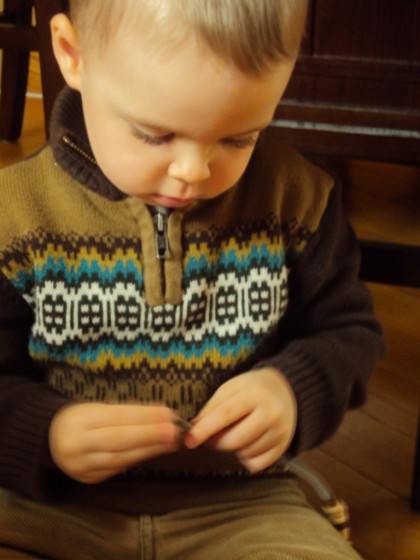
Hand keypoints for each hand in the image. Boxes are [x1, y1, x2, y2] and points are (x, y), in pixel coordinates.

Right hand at [49, 402, 180, 483]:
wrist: (51, 439)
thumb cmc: (82, 418)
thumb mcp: (96, 408)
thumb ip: (127, 412)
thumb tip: (163, 414)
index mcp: (79, 420)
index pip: (117, 417)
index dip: (144, 416)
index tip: (168, 413)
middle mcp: (77, 445)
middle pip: (119, 440)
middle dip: (150, 435)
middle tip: (176, 431)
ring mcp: (82, 466)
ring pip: (122, 458)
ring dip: (150, 449)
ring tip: (172, 442)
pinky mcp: (89, 479)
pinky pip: (119, 468)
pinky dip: (139, 458)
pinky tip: (155, 451)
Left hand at [184, 368, 296, 472]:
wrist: (286, 390)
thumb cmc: (252, 388)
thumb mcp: (231, 388)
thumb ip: (212, 407)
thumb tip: (194, 428)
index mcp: (255, 394)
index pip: (226, 414)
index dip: (205, 429)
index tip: (189, 440)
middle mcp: (271, 413)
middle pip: (235, 440)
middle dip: (216, 443)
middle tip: (210, 438)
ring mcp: (280, 432)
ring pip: (245, 453)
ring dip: (233, 449)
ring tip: (236, 433)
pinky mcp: (283, 447)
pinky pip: (257, 464)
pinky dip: (246, 458)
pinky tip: (248, 443)